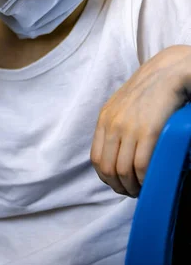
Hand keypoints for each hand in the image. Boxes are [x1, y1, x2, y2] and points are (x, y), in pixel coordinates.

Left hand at [90, 45, 190, 197]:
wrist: (167, 72)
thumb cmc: (149, 90)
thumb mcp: (122, 105)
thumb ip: (116, 125)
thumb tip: (116, 152)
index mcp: (104, 119)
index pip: (96, 159)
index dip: (107, 178)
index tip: (119, 184)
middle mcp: (113, 124)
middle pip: (108, 169)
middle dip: (119, 187)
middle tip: (133, 192)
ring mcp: (129, 128)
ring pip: (123, 171)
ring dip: (133, 187)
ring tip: (143, 189)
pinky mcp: (148, 131)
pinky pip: (141, 166)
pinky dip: (145, 179)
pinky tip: (151, 180)